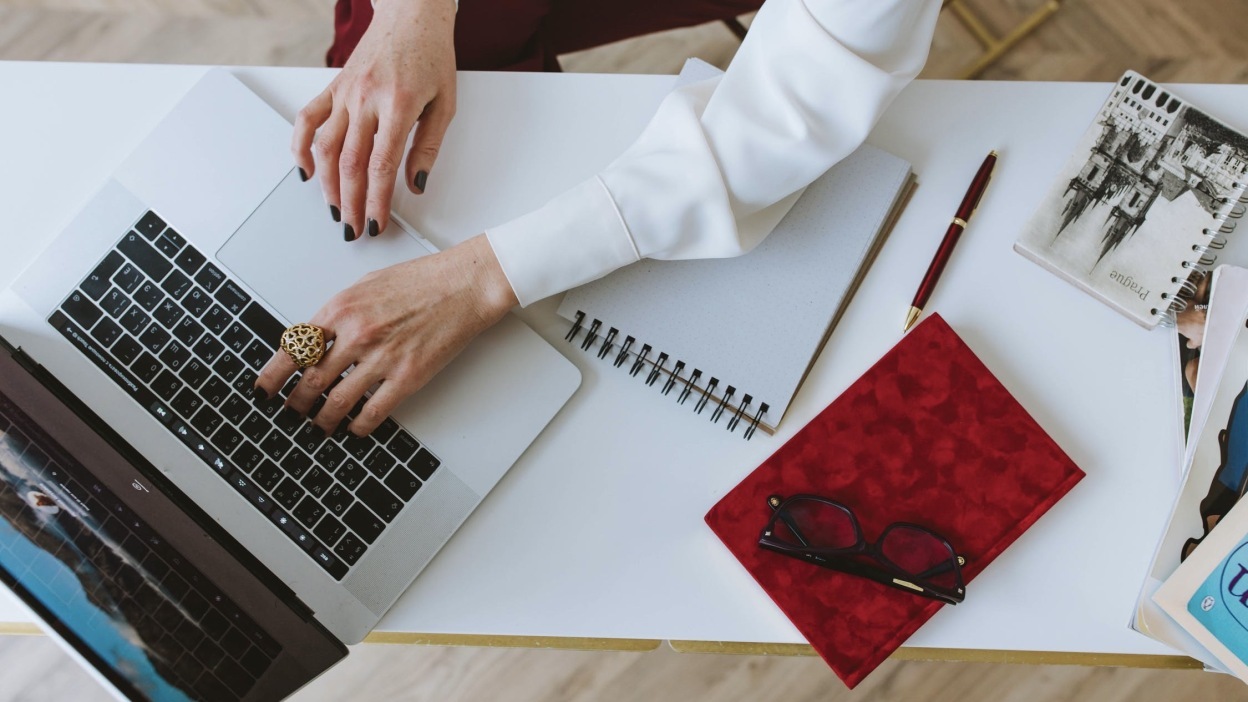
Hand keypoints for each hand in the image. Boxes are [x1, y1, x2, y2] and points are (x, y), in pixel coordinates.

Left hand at [255, 235, 517, 435]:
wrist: (464, 284)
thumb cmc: (422, 280)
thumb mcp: (367, 285)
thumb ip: (340, 313)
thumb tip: (317, 338)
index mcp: (341, 308)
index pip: (293, 349)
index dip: (273, 375)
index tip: (263, 389)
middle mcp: (356, 334)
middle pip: (310, 380)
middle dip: (295, 403)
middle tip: (290, 412)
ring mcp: (382, 357)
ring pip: (337, 401)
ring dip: (323, 420)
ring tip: (319, 426)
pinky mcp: (407, 376)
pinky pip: (373, 411)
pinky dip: (358, 425)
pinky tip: (355, 427)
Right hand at [293, 0, 456, 239]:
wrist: (412, 15)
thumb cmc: (432, 55)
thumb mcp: (445, 103)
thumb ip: (429, 146)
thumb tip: (416, 184)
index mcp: (398, 105)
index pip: (381, 166)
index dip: (377, 201)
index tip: (377, 223)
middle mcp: (365, 98)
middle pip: (349, 163)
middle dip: (350, 203)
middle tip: (353, 228)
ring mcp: (344, 92)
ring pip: (324, 147)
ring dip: (326, 185)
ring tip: (335, 210)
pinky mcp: (332, 86)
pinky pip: (307, 119)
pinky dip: (300, 147)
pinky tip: (305, 171)